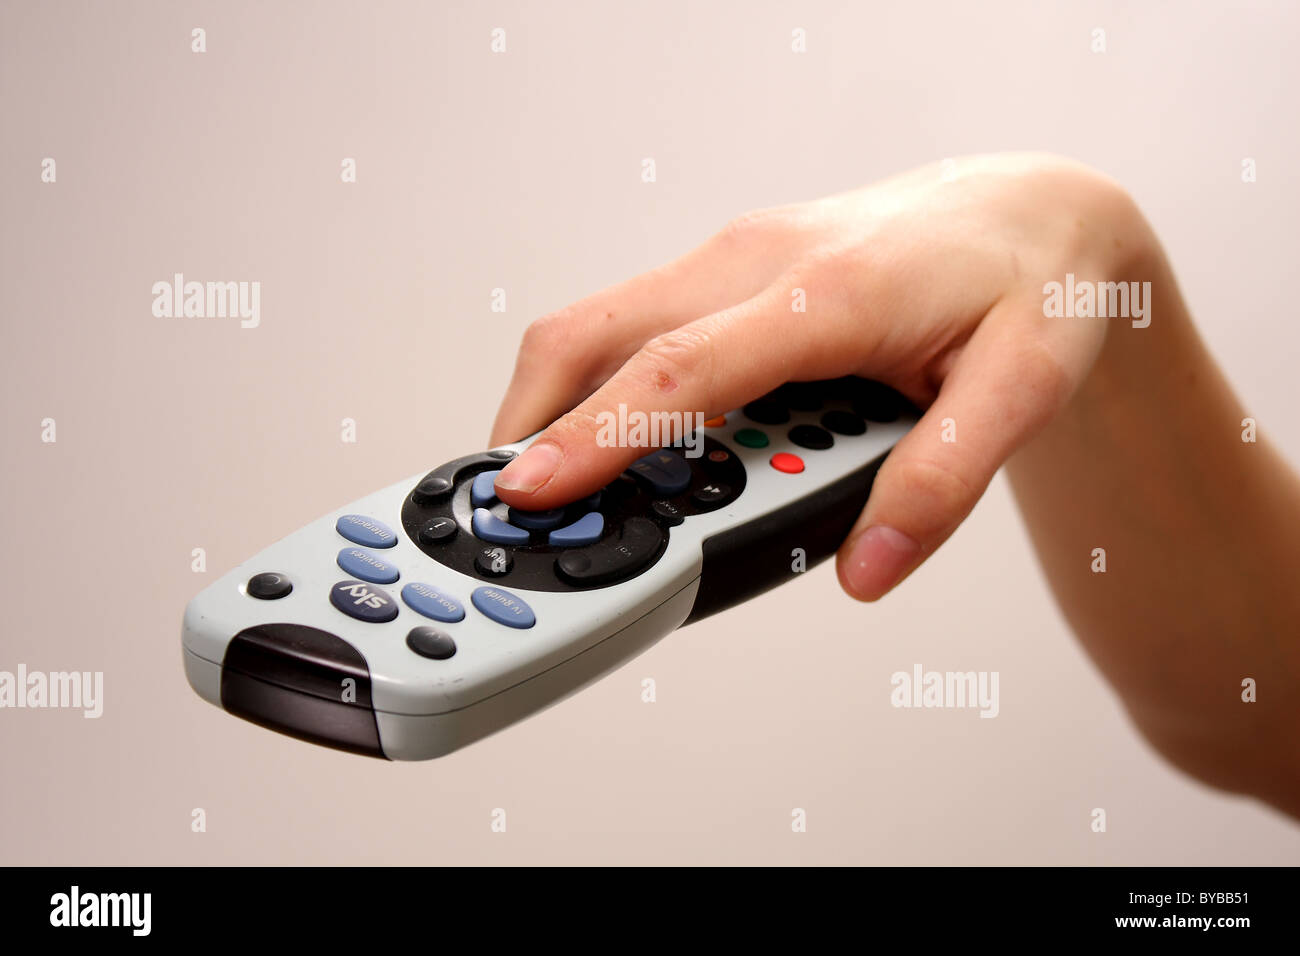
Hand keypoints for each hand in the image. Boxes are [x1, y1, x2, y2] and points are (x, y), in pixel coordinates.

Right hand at [489, 153, 1152, 599]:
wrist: (1036, 208)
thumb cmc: (1031, 285)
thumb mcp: (1021, 394)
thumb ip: (940, 485)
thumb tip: (865, 569)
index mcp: (822, 293)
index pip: (675, 372)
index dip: (593, 438)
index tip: (528, 493)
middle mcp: (758, 260)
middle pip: (597, 331)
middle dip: (535, 419)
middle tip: (518, 505)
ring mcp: (738, 256)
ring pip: (607, 323)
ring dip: (575, 405)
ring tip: (584, 488)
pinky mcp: (735, 267)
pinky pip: (645, 323)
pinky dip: (619, 386)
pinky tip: (655, 442)